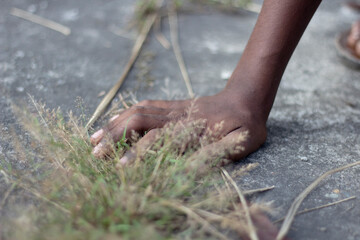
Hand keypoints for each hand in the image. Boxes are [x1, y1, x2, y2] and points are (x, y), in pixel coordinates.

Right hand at [90, 90, 266, 171]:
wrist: (245, 98)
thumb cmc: (245, 125)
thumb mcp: (242, 141)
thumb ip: (219, 152)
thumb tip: (192, 165)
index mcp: (194, 128)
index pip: (159, 138)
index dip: (139, 151)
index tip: (121, 166)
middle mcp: (179, 115)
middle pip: (140, 120)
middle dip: (115, 135)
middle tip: (95, 151)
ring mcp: (174, 107)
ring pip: (139, 111)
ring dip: (115, 123)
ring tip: (94, 137)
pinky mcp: (173, 104)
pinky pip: (146, 105)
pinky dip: (126, 113)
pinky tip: (114, 121)